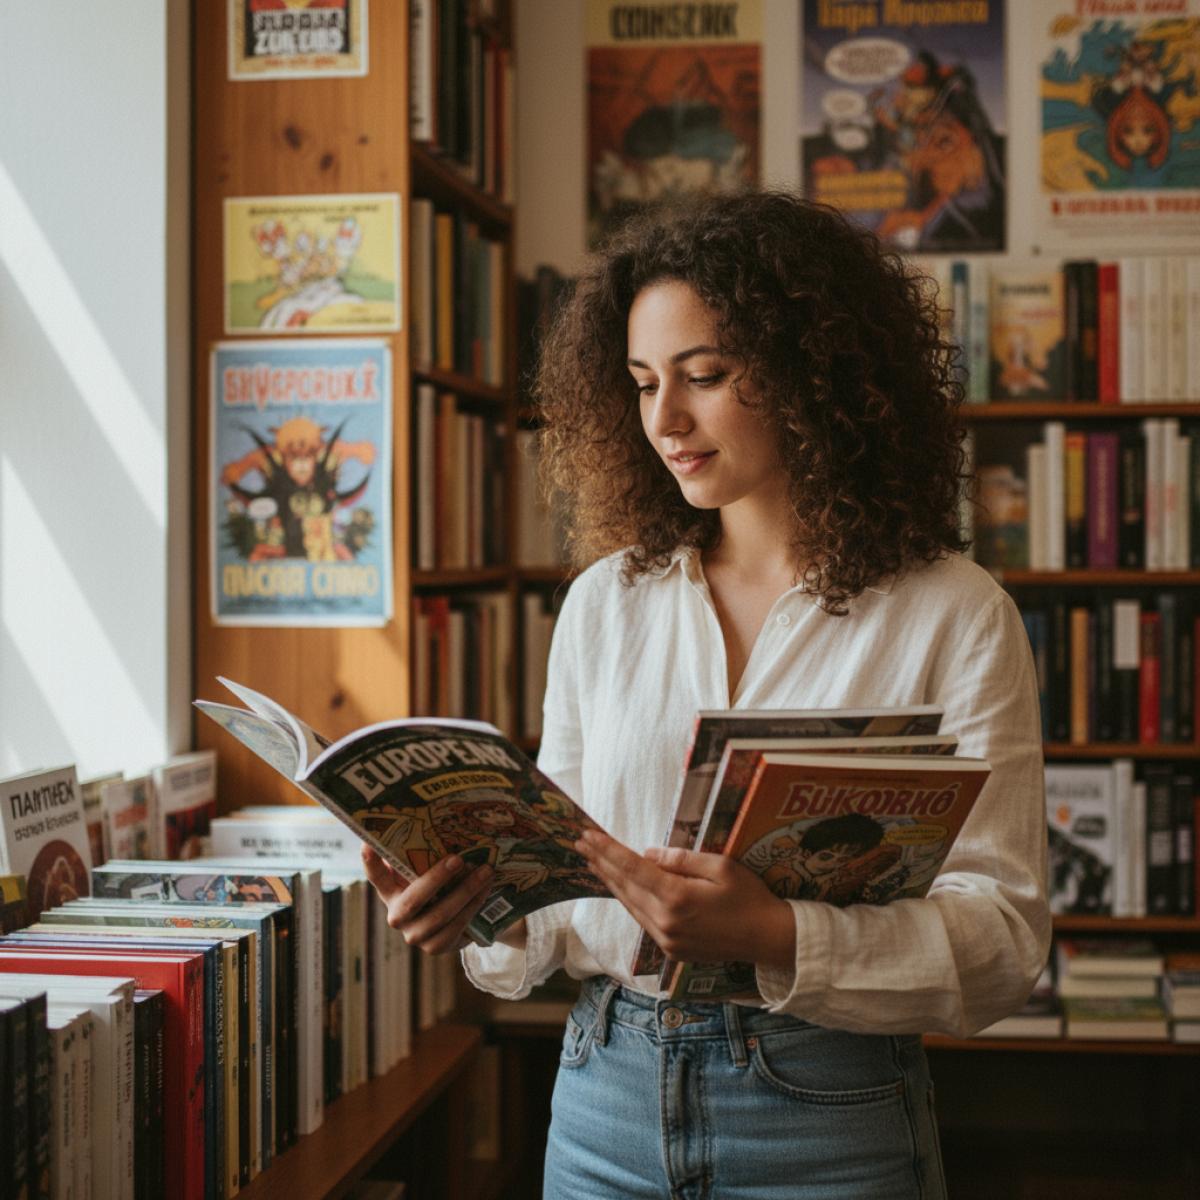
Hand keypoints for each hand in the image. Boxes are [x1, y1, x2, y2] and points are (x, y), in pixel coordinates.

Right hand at [361, 844, 494, 954]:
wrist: (459, 923)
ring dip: (466, 891)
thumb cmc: (442, 888)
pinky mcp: (436, 947)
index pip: (377, 877)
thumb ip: (426, 858)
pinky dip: (473, 905)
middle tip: (458, 859)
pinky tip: (485, 890)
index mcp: (391, 893)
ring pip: (441, 914)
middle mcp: (398, 916)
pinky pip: (456, 926)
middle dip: (437, 878)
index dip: (371, 863)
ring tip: (485, 871)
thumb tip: (441, 824)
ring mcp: (415, 935)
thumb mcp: (428, 874)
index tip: (368, 844)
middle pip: (414, 900)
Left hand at [575, 831, 795, 970]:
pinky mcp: (671, 950)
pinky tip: (620, 888)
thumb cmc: (749, 897)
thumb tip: (648, 853)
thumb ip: (681, 859)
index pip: (633, 868)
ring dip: (610, 882)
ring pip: (630, 906)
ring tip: (594, 862)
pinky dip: (628, 901)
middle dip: (601, 863)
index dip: (608, 850)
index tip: (588, 835)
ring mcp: (667, 940)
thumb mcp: (721, 866)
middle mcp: (666, 922)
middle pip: (624, 888)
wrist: (769, 939)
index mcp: (677, 898)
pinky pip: (642, 920)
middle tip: (581, 843)